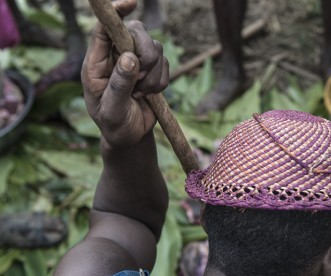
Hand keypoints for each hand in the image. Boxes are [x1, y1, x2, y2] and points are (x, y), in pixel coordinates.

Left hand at [81, 1, 168, 147]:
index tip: (131, 3)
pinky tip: (149, 95)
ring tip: (141, 93)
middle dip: (145, 53)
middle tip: (142, 76)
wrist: (129, 138)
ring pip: (155, 49)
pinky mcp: (152, 71)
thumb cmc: (113, 125)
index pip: (104, 29)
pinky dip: (162, 81)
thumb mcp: (112, 109)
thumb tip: (129, 57)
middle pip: (136, 33)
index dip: (116, 13)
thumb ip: (119, 84)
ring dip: (153, 74)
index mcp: (97, 63)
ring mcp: (135, 62)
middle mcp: (116, 57)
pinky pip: (165, 65)